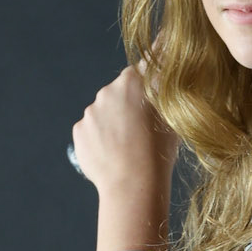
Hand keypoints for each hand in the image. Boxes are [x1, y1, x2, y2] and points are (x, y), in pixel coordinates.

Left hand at [70, 58, 178, 197]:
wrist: (132, 184)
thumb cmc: (158, 151)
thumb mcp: (172, 116)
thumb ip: (164, 93)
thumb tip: (164, 79)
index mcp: (132, 82)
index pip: (144, 67)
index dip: (150, 75)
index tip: (154, 81)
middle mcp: (107, 91)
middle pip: (120, 92)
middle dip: (129, 105)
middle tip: (143, 128)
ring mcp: (90, 112)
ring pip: (104, 112)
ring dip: (114, 123)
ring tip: (128, 146)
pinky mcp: (79, 131)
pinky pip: (91, 130)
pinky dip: (100, 138)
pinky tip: (113, 153)